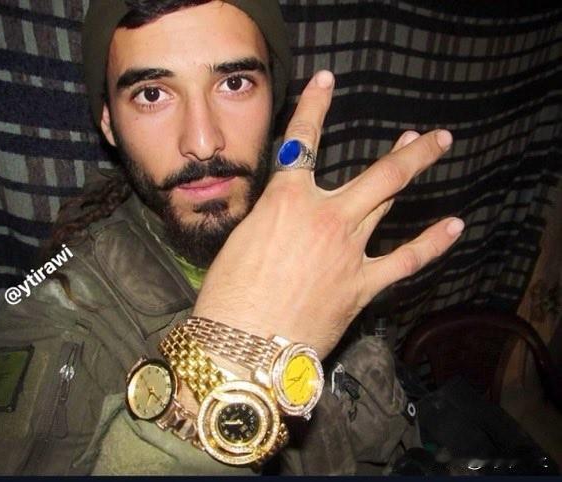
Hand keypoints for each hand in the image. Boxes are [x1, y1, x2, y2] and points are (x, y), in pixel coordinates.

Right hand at [194, 70, 463, 358]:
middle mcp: (325, 217)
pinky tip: (454, 225)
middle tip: (430, 136)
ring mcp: (349, 250)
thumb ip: (272, 219)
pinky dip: (433, 242)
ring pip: (390, 201)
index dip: (314, 106)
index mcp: (286, 201)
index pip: (302, 143)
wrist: (242, 347)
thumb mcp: (241, 241)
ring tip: (431, 149)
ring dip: (412, 173)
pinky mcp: (362, 285)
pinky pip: (406, 259)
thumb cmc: (228, 295)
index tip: (326, 81)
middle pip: (379, 175)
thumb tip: (287, 214)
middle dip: (410, 150)